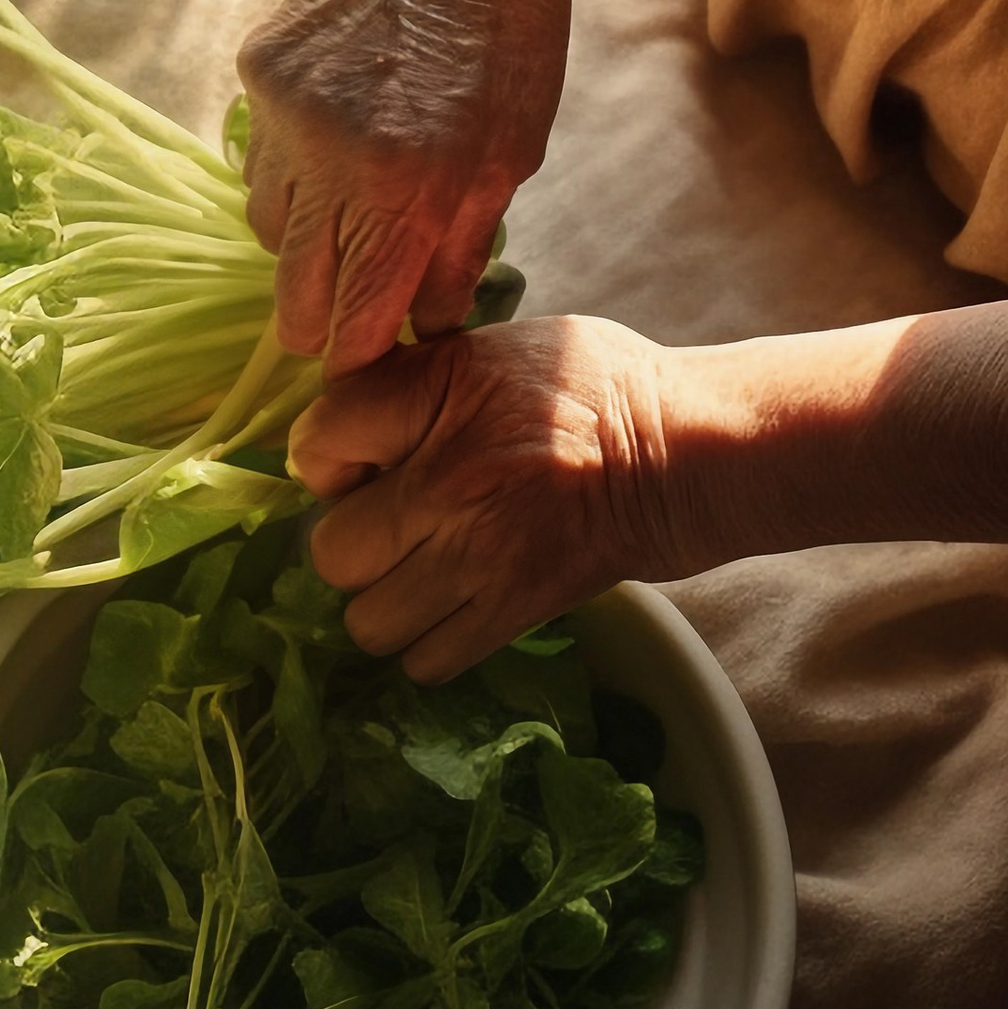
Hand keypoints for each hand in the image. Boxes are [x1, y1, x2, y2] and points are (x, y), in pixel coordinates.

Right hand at [239, 0, 575, 375]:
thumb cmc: (511, 37)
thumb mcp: (510, 153)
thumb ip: (461, 245)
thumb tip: (428, 324)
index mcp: (406, 187)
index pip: (355, 316)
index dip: (356, 353)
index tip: (364, 362)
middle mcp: (330, 157)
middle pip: (292, 290)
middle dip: (317, 317)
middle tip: (344, 314)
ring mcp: (283, 112)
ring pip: (266, 225)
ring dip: (302, 240)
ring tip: (347, 213)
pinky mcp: (256, 70)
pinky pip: (256, 155)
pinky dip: (289, 169)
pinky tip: (332, 142)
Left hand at [290, 313, 678, 678]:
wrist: (689, 452)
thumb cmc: (595, 389)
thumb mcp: (496, 349)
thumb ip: (415, 379)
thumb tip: (349, 424)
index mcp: (440, 393)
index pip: (318, 443)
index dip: (326, 461)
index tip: (359, 465)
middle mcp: (449, 476)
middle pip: (331, 550)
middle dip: (352, 546)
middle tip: (390, 530)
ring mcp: (481, 551)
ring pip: (369, 620)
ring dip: (387, 606)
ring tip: (419, 576)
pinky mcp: (516, 607)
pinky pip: (427, 660)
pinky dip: (430, 646)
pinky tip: (453, 610)